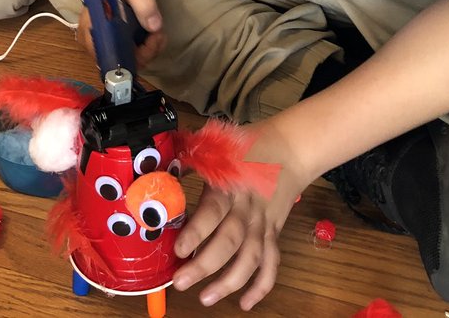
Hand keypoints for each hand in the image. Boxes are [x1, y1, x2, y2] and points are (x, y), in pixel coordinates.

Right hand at [76, 0, 165, 66]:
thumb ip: (144, 3)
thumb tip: (155, 28)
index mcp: (90, 28)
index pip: (107, 59)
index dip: (131, 57)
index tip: (150, 39)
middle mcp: (94, 40)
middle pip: (120, 64)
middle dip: (145, 53)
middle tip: (159, 34)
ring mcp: (105, 42)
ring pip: (129, 61)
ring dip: (149, 51)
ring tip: (159, 31)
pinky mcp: (116, 42)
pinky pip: (132, 54)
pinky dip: (147, 48)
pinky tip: (155, 34)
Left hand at [171, 118, 306, 308]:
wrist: (290, 148)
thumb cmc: (247, 147)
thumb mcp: (216, 147)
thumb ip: (188, 162)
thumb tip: (158, 175)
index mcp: (229, 185)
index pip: (213, 212)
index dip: (197, 232)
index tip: (179, 249)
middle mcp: (247, 208)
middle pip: (230, 241)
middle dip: (205, 265)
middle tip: (181, 282)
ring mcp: (263, 222)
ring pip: (251, 257)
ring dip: (230, 281)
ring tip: (206, 298)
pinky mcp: (274, 232)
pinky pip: (271, 262)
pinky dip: (261, 285)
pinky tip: (245, 303)